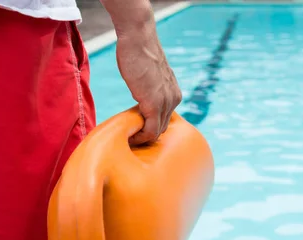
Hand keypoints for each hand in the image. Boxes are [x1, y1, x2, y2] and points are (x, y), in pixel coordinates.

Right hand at [111, 4, 181, 145]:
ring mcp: (165, 102)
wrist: (138, 39)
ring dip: (142, 138)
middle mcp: (174, 99)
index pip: (165, 120)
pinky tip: (129, 135)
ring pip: (157, 132)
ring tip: (128, 137)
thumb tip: (141, 99)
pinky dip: (140, 138)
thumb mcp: (150, 77)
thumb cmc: (139, 54)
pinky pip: (151, 131)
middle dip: (147, 135)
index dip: (150, 128)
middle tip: (130, 136)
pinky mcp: (154, 104)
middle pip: (162, 128)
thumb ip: (151, 90)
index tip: (135, 129)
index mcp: (174, 94)